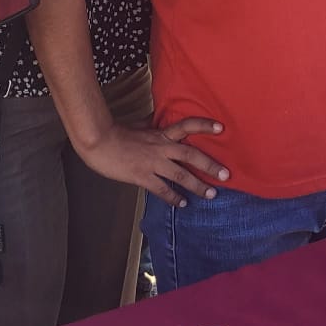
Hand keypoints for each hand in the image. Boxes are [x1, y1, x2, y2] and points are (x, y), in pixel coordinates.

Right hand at [81, 116, 227, 205]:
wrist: (99, 142)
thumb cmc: (117, 133)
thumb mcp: (139, 126)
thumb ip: (152, 126)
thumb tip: (159, 121)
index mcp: (160, 133)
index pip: (186, 126)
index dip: (204, 126)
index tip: (221, 128)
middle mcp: (161, 147)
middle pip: (191, 155)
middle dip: (210, 166)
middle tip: (226, 175)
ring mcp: (152, 162)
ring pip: (180, 175)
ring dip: (197, 186)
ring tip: (211, 194)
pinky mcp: (142, 176)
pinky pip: (162, 189)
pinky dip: (173, 197)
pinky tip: (182, 203)